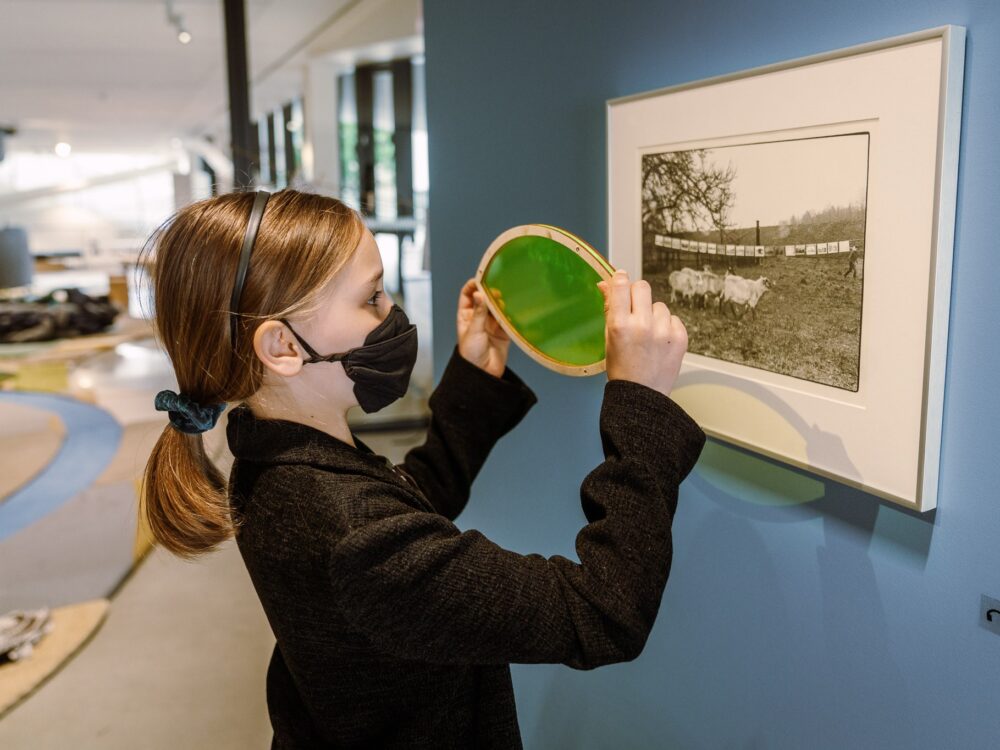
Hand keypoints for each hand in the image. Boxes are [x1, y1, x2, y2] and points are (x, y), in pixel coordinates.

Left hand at [456, 278, 510, 377]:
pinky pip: (508, 319)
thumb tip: (478, 293)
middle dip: (490, 292)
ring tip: (507, 298)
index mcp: (466, 316)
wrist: (483, 374)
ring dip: (501, 302)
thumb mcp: (473, 331)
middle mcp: (478, 318)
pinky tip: (514, 308)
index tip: (481, 280)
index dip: (473, 285)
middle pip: (484, 299)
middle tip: (497, 289)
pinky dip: (511, 313)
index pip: (467, 295)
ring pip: (497, 307)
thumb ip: (479, 312)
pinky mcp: (503, 332)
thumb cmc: (471, 355)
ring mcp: (491, 324)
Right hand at [596, 269, 687, 398]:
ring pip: (659, 304)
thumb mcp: (608, 338)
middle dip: (636, 293)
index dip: (620, 279)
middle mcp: (643, 325)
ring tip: (648, 333)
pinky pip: (673, 318)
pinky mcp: (680, 337)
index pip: (621, 285)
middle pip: (642, 287)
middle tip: (634, 308)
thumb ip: (610, 309)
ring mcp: (664, 331)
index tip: (620, 279)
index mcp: (620, 325)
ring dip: (652, 314)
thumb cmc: (622, 370)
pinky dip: (666, 326)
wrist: (642, 395)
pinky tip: (659, 341)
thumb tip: (606, 285)